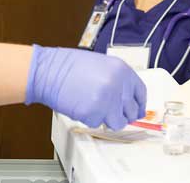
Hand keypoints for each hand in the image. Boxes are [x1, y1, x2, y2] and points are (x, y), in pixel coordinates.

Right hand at [25, 44, 146, 129]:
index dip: (139, 104)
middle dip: (122, 114)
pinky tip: (81, 106)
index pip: (140, 92)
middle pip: (131, 111)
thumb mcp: (101, 65)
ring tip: (93, 107)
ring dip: (107, 119)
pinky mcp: (94, 113)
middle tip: (111, 112)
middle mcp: (118, 85)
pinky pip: (98, 123)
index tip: (137, 111)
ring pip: (117, 122)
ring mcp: (107, 100)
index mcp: (122, 70)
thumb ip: (117, 80)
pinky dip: (90, 119)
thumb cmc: (68, 66)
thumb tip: (126, 99)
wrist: (48, 71)